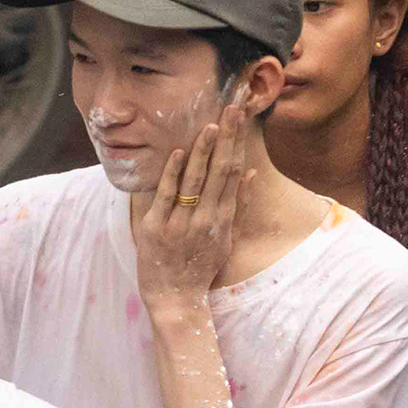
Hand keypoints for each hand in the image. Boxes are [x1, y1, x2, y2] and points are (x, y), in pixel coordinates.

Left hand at [130, 103, 245, 308]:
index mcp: (223, 218)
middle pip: (219, 171)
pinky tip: (177, 153)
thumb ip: (240, 206)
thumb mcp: (228, 239)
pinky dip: (172, 174)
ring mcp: (181, 224)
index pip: (232, 172)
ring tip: (209, 125)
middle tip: (231, 108)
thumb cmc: (201, 267)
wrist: (177, 299)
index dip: (236, 143)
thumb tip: (250, 173)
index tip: (238, 117)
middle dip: (225, 138)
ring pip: (194, 181)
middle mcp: (206, 219)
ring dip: (202, 151)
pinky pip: (165, 196)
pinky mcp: (156, 229)